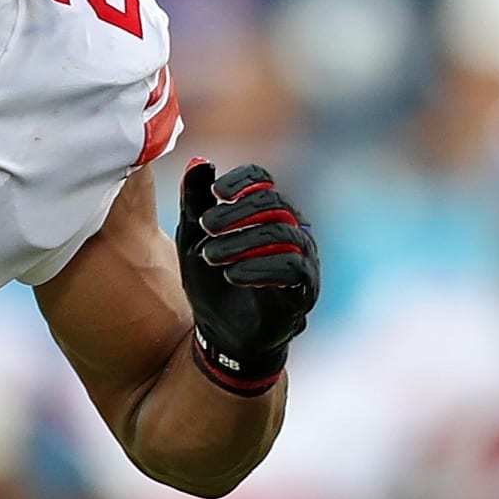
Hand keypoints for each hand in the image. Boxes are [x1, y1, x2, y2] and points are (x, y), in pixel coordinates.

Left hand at [176, 160, 319, 395]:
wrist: (223, 337)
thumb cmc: (210, 284)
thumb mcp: (193, 241)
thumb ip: (195, 203)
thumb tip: (199, 162)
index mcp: (263, 212)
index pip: (261, 180)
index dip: (241, 180)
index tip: (215, 191)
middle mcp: (290, 229)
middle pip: (272, 203)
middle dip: (235, 212)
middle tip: (205, 227)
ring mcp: (302, 257)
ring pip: (281, 233)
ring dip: (241, 242)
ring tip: (210, 256)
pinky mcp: (305, 288)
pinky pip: (292, 266)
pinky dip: (259, 267)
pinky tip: (231, 274)